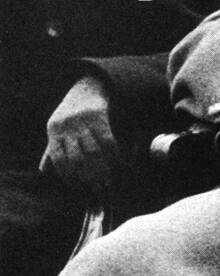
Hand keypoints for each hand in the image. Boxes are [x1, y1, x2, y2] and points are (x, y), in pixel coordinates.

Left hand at [39, 75, 118, 192]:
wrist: (87, 86)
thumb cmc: (70, 112)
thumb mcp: (56, 128)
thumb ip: (51, 150)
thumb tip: (44, 171)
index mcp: (54, 130)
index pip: (59, 160)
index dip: (69, 176)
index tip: (79, 187)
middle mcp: (67, 126)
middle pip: (77, 159)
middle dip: (88, 177)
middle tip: (98, 188)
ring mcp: (83, 121)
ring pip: (94, 152)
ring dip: (103, 170)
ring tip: (109, 182)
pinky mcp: (99, 117)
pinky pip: (108, 142)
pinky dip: (114, 156)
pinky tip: (119, 165)